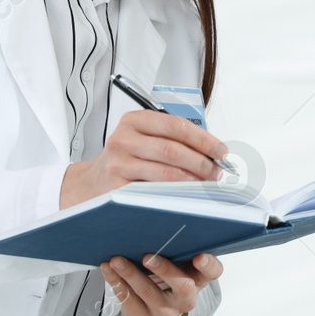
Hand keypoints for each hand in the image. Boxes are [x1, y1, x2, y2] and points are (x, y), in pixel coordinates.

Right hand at [62, 110, 226, 208]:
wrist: (92, 182)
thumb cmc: (127, 159)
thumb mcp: (144, 138)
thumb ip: (173, 139)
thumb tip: (213, 152)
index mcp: (135, 120)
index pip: (176, 125)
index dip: (204, 139)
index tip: (222, 150)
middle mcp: (124, 139)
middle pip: (173, 150)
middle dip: (201, 162)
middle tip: (217, 172)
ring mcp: (119, 163)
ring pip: (165, 172)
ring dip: (192, 180)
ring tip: (206, 184)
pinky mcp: (117, 187)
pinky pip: (153, 191)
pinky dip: (174, 194)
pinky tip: (186, 195)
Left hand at [100, 251, 222, 315]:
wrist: (156, 315)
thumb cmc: (167, 282)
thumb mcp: (178, 268)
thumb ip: (176, 253)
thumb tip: (152, 228)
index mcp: (199, 280)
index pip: (213, 272)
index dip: (208, 264)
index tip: (199, 256)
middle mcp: (187, 299)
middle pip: (182, 285)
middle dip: (164, 270)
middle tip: (147, 256)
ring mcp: (167, 313)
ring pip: (148, 292)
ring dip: (130, 273)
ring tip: (116, 260)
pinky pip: (128, 300)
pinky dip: (116, 282)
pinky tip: (108, 270)